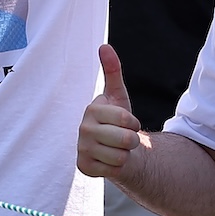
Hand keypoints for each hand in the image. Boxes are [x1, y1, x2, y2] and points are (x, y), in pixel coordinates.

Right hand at [76, 44, 141, 177]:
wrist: (115, 148)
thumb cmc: (118, 121)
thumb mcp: (118, 96)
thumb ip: (113, 71)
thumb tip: (104, 46)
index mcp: (92, 109)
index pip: (125, 118)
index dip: (133, 122)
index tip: (128, 122)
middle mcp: (83, 129)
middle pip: (125, 138)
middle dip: (132, 140)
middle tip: (125, 138)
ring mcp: (81, 148)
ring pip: (120, 156)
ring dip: (126, 154)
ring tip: (118, 148)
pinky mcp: (83, 167)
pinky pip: (113, 169)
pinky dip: (117, 167)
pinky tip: (110, 160)